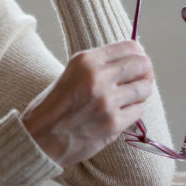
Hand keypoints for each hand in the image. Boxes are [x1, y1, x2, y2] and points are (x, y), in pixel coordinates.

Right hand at [20, 41, 154, 167]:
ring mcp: (107, 101)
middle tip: (139, 80)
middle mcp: (97, 77)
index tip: (137, 63)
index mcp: (86, 60)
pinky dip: (133, 111)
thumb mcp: (72, 73)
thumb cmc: (54, 106)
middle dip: (145, 72)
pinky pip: (139, 111)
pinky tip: (120, 113)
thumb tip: (131, 60)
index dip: (138, 55)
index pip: (129, 47)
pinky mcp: (113, 123)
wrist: (40, 138)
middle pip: (142, 65)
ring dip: (141, 93)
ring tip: (129, 98)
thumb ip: (99, 66)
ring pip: (144, 88)